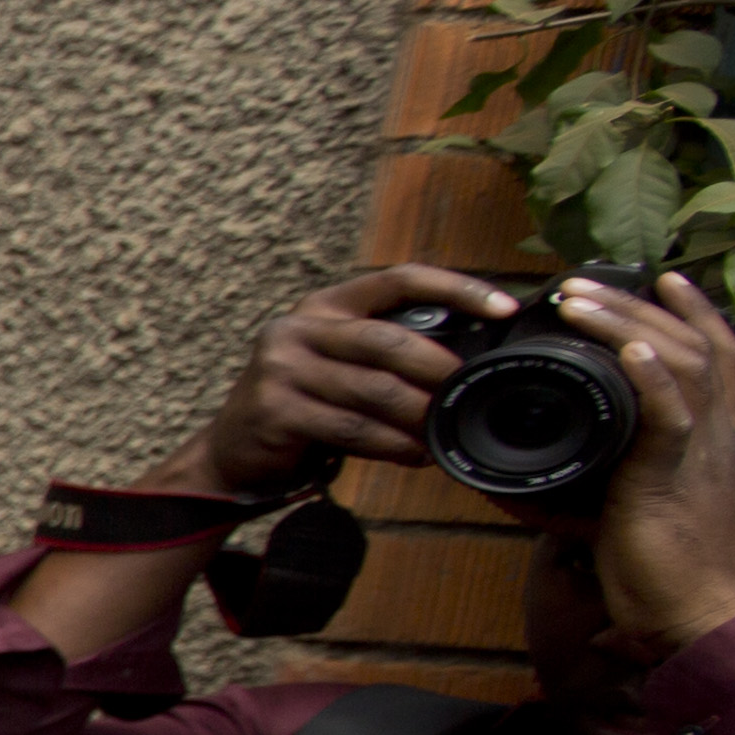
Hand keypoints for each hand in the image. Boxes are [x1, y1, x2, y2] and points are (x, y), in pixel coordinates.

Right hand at [183, 264, 520, 498]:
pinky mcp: (275, 411)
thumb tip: (470, 364)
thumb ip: (387, 353)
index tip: (503, 308)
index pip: (398, 279)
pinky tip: (414, 455)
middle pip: (388, 340)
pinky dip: (393, 445)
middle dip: (439, 370)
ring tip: (444, 435)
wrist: (232, 452)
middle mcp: (298, 328)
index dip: (456, 288)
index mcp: (325, 306)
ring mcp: (281, 369)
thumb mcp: (340, 365)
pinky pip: (352, 428)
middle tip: (468, 394)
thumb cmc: (305, 406)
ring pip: (375, 390)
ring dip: (420, 417)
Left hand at [568, 268, 734, 662]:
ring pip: (680, 363)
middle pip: (693, 344)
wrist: (703, 615)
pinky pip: (671, 414)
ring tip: (580, 300)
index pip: (718, 356)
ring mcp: (701, 451)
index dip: (695, 313)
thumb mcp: (616, 519)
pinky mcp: (674, 477)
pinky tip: (629, 350)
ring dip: (628, 324)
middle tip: (585, 282)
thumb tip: (498, 488)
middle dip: (639, 305)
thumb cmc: (667, 574)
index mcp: (712, 438)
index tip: (664, 278)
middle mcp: (716, 434)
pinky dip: (650, 377)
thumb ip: (568, 495)